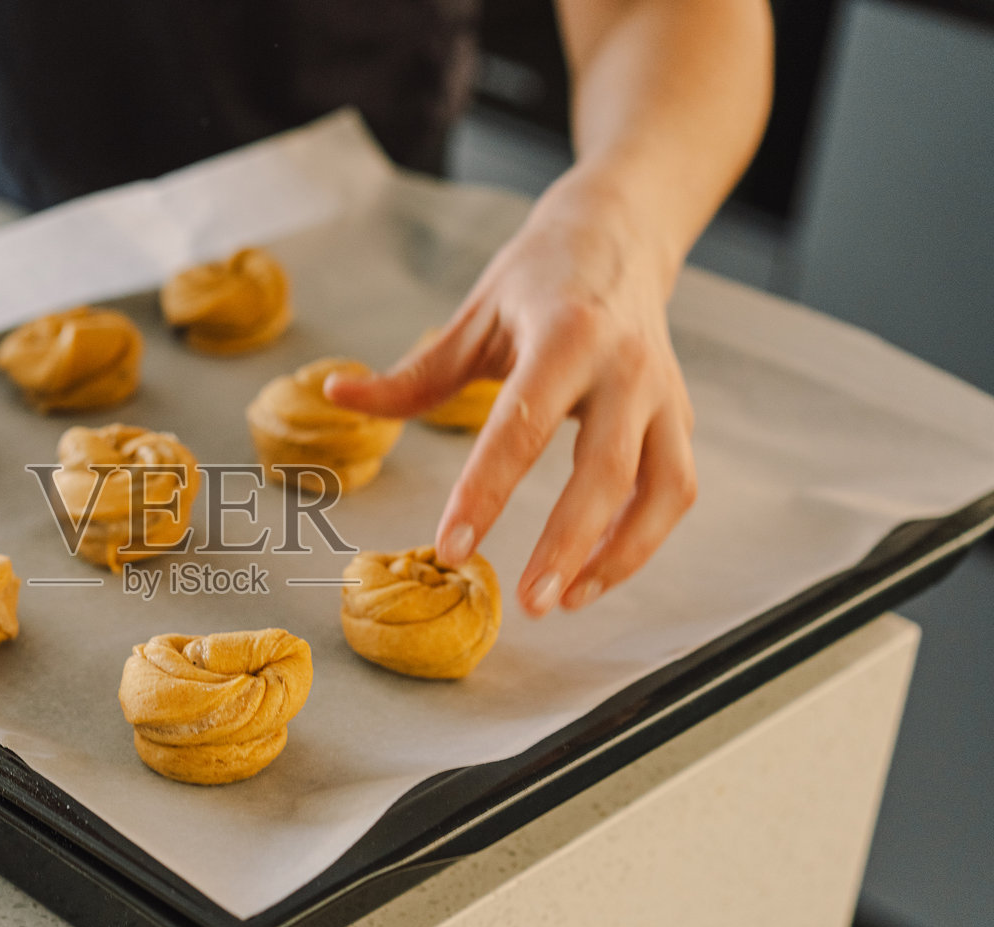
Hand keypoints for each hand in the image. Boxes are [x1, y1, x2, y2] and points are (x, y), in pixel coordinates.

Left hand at [324, 169, 697, 616]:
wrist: (620, 234)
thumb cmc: (537, 280)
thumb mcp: (472, 318)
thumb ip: (410, 375)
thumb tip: (335, 396)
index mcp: (565, 337)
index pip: (521, 428)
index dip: (485, 494)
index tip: (452, 547)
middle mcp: (625, 367)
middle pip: (605, 470)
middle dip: (567, 543)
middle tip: (527, 602)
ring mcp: (664, 394)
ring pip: (660, 490)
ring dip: (620, 556)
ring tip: (565, 601)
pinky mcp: (681, 417)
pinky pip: (674, 490)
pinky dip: (641, 539)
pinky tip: (594, 574)